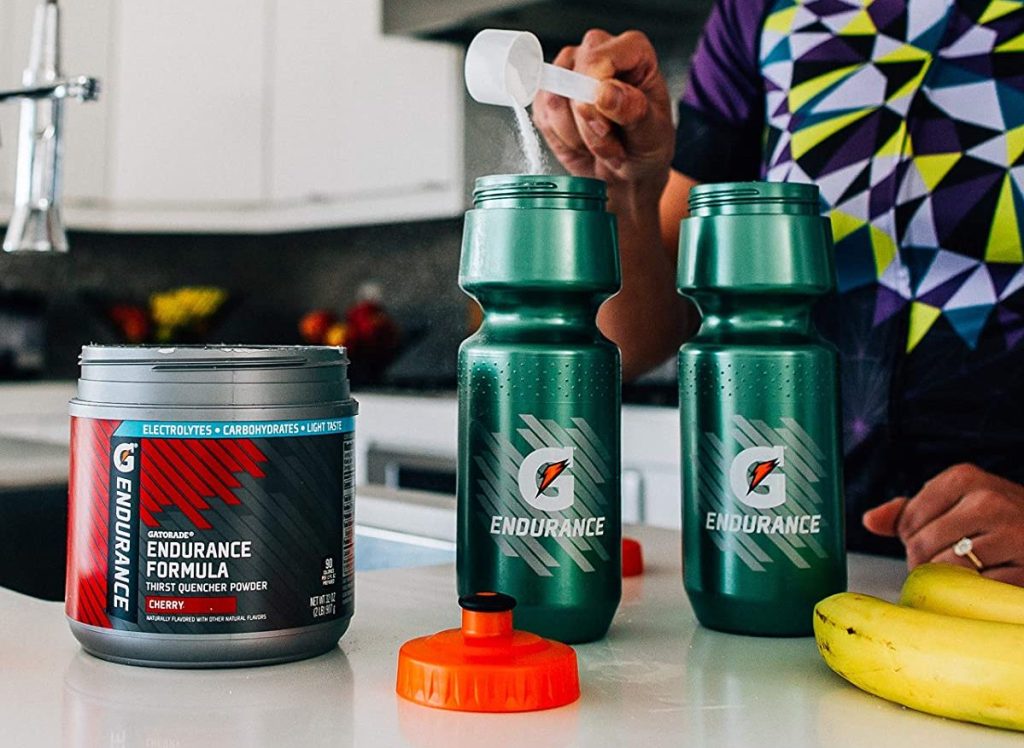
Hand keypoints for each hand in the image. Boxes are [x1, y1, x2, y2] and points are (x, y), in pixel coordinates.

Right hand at [532, 29, 674, 212]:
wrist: (628, 174)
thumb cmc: (646, 146)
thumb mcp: (652, 134)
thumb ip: (633, 109)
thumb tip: (604, 91)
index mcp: (631, 50)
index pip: (597, 58)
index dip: (595, 93)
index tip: (607, 124)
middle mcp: (597, 52)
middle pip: (570, 77)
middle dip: (586, 121)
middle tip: (610, 141)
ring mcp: (569, 72)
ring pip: (553, 100)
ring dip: (576, 135)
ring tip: (600, 144)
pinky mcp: (549, 96)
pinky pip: (542, 117)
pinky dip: (562, 140)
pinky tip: (582, 144)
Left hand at [863, 464, 1023, 584]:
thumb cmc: (999, 520)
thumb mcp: (957, 502)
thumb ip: (911, 510)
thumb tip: (870, 520)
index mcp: (965, 478)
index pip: (907, 521)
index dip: (912, 539)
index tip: (933, 541)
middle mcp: (989, 501)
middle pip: (921, 546)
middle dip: (925, 563)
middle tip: (947, 565)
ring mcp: (1013, 535)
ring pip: (946, 569)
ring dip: (948, 581)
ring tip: (968, 572)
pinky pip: (978, 590)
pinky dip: (976, 594)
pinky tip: (988, 583)